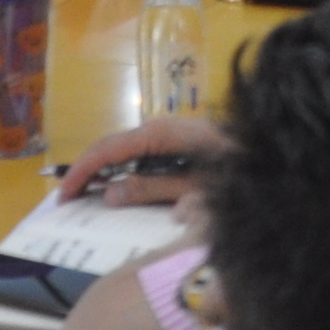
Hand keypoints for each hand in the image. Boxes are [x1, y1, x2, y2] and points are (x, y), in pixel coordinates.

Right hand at [57, 115, 227, 203]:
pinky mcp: (175, 142)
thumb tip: (108, 193)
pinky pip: (139, 155)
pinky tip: (117, 188)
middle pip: (111, 147)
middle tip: (68, 200)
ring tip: (85, 197)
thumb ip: (150, 189)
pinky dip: (122, 170)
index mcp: (159, 134)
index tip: (64, 195)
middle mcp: (158, 129)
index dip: (82, 171)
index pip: (107, 149)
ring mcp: (167, 134)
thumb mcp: (190, 186)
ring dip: (102, 171)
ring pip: (123, 151)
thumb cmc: (232, 170)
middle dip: (86, 171)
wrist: (265, 151)